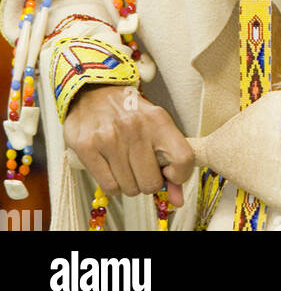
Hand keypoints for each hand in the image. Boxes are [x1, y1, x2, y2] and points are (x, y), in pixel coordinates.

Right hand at [64, 84, 194, 207]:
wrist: (92, 91)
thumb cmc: (128, 112)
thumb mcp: (155, 126)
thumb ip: (170, 161)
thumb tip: (177, 200)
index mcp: (158, 119)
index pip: (183, 159)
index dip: (179, 175)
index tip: (169, 172)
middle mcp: (134, 127)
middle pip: (151, 183)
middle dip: (148, 182)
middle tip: (141, 168)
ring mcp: (109, 137)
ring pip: (129, 188)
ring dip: (128, 183)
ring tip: (124, 164)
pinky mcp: (87, 147)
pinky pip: (109, 186)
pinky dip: (113, 184)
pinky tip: (111, 167)